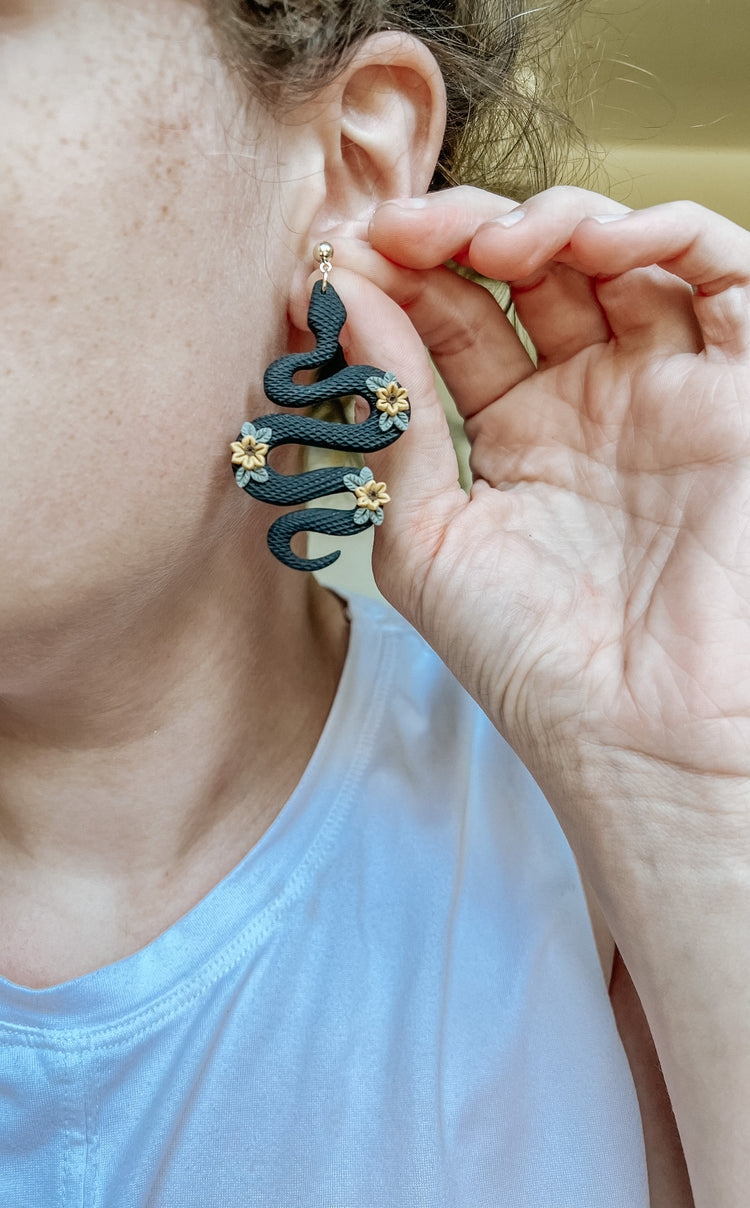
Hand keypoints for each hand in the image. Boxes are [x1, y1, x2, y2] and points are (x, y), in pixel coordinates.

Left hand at [304, 184, 749, 1207]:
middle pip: (532, 275)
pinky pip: (724, 279)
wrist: (637, 736)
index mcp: (512, 435)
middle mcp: (589, 403)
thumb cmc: (529, 658)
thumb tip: (338, 302)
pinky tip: (595, 244)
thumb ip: (391, 416)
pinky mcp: (739, 394)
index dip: (403, 281)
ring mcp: (665, 391)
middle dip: (466, 238)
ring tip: (496, 244)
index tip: (344, 259)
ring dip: (558, 224)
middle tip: (407, 233)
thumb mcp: (423, 538)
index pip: (457, 321)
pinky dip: (668, 237)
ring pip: (623, 258)